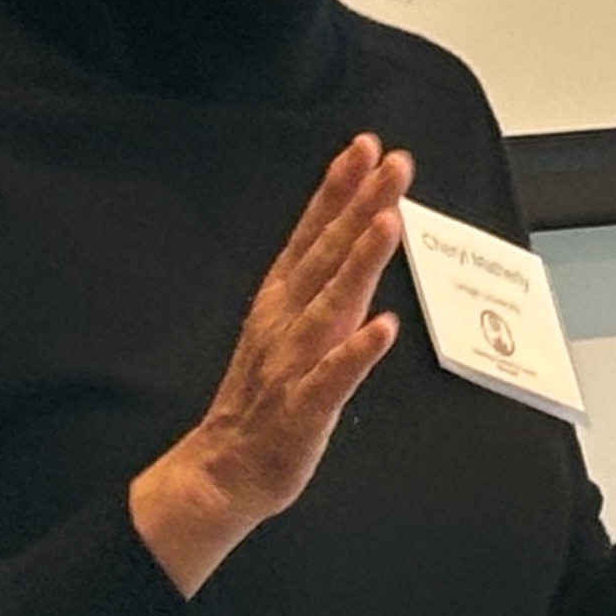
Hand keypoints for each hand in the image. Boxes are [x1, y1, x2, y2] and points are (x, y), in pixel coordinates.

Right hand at [131, 135, 412, 594]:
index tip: (365, 146)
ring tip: (386, 223)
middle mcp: (286, 322)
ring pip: (330, 306)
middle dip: (359, 206)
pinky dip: (355, 354)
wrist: (224, 470)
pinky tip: (382, 329)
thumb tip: (355, 226)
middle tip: (391, 163)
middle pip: (327, 255)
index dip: (339, 188)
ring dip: (358, 264)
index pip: (313, 233)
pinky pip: (332, 378)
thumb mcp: (290, 324)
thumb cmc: (266, 396)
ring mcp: (293, 364)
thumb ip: (321, 279)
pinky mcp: (303, 410)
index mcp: (283, 299)